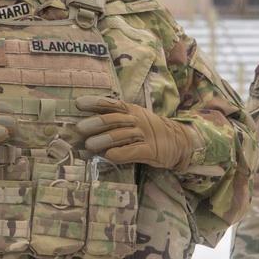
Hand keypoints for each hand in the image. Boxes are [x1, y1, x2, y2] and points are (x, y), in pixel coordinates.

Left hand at [75, 96, 195, 171]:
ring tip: (88, 145)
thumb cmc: (150, 131)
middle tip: (79, 128)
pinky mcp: (151, 150)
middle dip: (97, 123)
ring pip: (122, 135)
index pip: (112, 105)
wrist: (179, 141)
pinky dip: (122, 153)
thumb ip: (115, 122)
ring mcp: (145, 135)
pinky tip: (110, 155)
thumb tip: (87, 125)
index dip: (96, 103)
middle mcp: (137, 120)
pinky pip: (135, 151)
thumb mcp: (134, 120)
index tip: (78, 103)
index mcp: (132, 111)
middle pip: (115, 119)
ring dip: (105, 139)